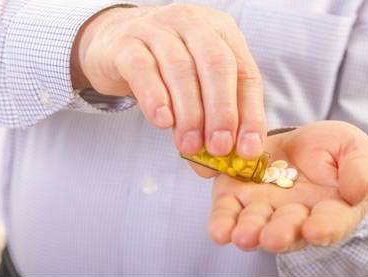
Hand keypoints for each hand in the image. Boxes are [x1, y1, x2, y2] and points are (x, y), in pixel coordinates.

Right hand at [71, 3, 265, 158]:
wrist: (117, 44)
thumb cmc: (166, 69)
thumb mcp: (198, 85)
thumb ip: (212, 118)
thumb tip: (220, 162)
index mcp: (222, 33)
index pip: (245, 74)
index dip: (250, 114)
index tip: (248, 149)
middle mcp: (193, 24)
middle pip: (216, 64)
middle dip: (222, 111)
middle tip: (219, 148)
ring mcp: (157, 28)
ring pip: (181, 69)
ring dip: (189, 114)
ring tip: (190, 145)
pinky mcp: (126, 43)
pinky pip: (143, 69)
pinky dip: (155, 98)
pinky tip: (162, 121)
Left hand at [206, 121, 367, 252]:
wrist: (299, 142)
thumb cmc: (334, 151)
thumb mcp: (356, 152)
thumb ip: (362, 171)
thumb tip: (358, 191)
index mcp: (330, 211)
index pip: (330, 223)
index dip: (324, 228)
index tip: (315, 230)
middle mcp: (294, 217)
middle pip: (287, 229)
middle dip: (280, 233)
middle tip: (272, 237)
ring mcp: (264, 208)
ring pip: (255, 225)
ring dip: (249, 232)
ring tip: (243, 236)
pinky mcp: (237, 195)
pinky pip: (228, 211)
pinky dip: (222, 221)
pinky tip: (219, 231)